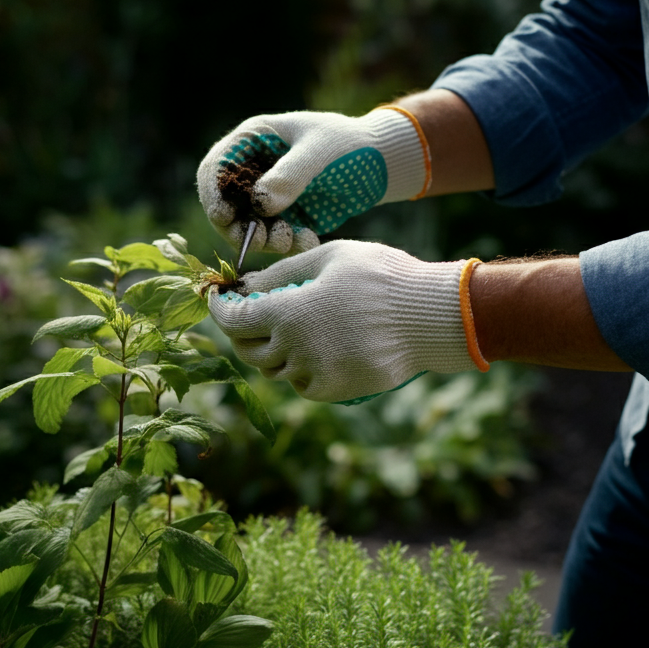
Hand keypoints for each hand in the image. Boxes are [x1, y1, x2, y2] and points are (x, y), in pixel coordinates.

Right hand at [197, 108, 429, 254]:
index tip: (224, 217)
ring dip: (263, 240)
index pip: (216, 169)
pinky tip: (310, 240)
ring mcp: (267, 197)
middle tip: (257, 241)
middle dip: (237, 227)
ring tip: (290, 240)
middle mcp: (253, 171)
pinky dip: (288, 245)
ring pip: (248, 227)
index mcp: (252, 141)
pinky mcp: (284, 218)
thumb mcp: (319, 153)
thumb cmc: (348, 144)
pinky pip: (275, 239)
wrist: (381, 163)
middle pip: (225, 205)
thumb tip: (259, 203)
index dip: (213, 194)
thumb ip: (288, 176)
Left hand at [207, 240, 484, 403]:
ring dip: (273, 351)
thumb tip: (245, 284)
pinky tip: (313, 350)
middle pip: (249, 350)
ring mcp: (316, 373)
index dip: (219, 309)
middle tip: (248, 314)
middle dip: (241, 332)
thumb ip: (281, 272)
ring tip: (289, 328)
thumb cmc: (382, 276)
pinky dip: (299, 370)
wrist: (431, 316)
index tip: (217, 298)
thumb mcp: (330, 257)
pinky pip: (303, 385)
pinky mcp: (337, 390)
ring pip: (276, 370)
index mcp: (289, 313)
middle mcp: (296, 349)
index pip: (234, 320)